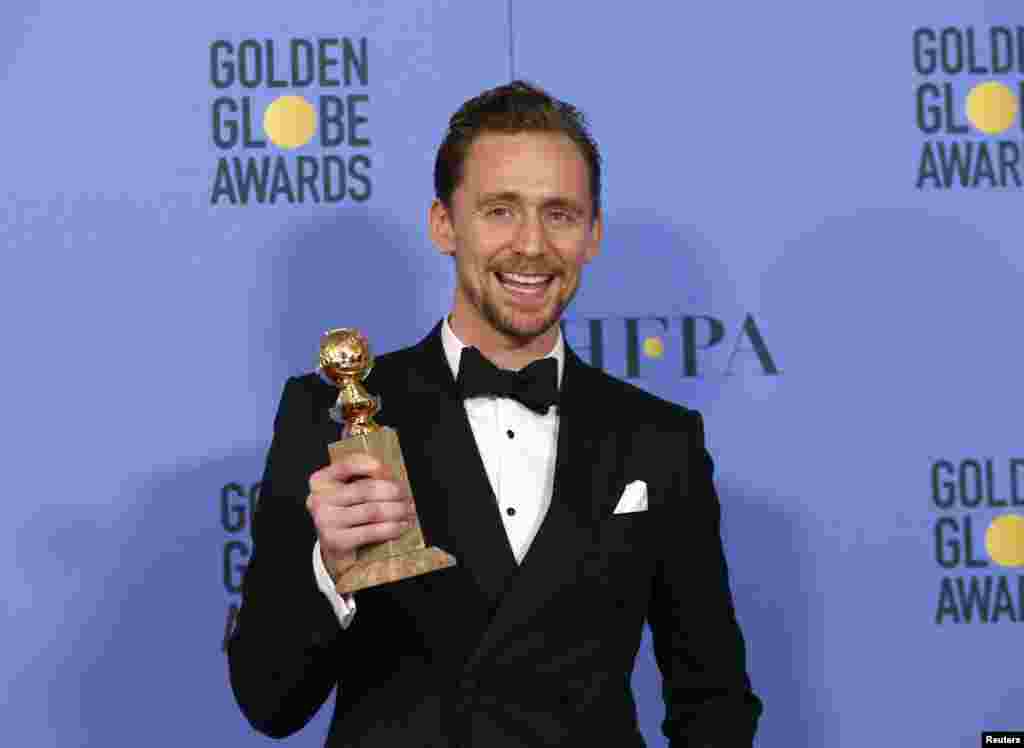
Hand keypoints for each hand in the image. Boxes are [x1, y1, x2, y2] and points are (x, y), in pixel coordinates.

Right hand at [306, 452, 415, 577]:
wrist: (333, 544)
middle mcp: (319, 500)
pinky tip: (402, 526)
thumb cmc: (345, 511)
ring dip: (397, 510)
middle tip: (407, 494)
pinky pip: (371, 531)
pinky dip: (391, 528)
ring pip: (372, 511)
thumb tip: (390, 475)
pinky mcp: (337, 541)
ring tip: (409, 510)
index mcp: (320, 481)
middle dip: (393, 491)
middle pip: (365, 490)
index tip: (384, 468)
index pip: (344, 466)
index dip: (367, 464)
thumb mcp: (346, 490)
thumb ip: (361, 477)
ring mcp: (326, 521)